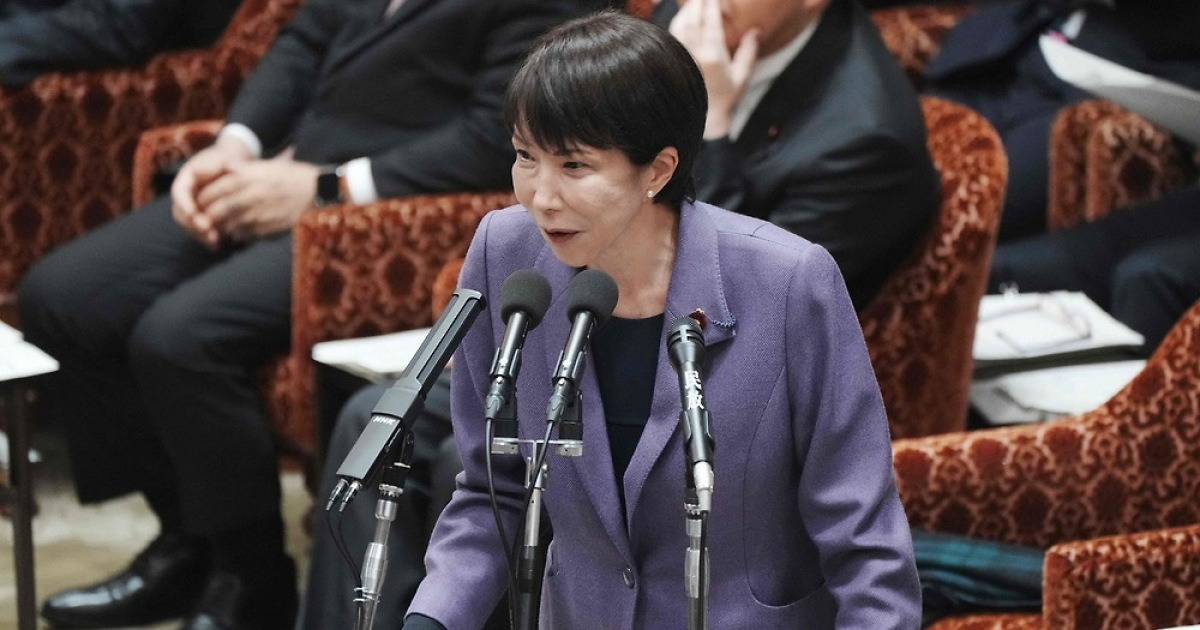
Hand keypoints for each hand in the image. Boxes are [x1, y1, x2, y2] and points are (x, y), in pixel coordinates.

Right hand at [171, 136, 253, 248]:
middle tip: (209, 233)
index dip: (185, 204)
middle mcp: (184, 195)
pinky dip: (205, 238)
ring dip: (199, 235)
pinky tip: (218, 246)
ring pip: (188, 225)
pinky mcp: (199, 217)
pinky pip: (197, 230)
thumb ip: (230, 165)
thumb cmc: (227, 161)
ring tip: (215, 242)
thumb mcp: (228, 159)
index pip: (179, 192)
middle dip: (193, 224)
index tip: (193, 214)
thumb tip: (235, 169)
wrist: (229, 166)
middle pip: (181, 213)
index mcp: (186, 179)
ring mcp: (190, 208)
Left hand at [195, 159, 320, 241]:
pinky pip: (243, 234)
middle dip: (207, 216)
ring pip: (226, 225)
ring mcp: (257, 214)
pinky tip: (238, 232)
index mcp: (246, 177)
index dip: (202, 198)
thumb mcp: (268, 165)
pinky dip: (237, 234)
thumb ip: (244, 168)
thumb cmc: (294, 176)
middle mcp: (249, 195)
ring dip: (220, 227)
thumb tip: (225, 167)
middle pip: (215, 210)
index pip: (212, 191)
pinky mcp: (267, 229)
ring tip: (219, 226)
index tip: (201, 201)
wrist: (319, 192)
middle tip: (205, 218)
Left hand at [669, 0, 757, 138]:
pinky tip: (685, 17)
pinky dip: (679, 21)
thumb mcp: (741, 78)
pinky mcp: (674, 59)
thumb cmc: (723, 100)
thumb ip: (749, 53)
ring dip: (688, 10)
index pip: (711, 22)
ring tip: (696, 2)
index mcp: (714, 56)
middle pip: (694, 18)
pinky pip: (674, 35)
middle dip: (699, 3)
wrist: (700, 119)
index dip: (712, 5)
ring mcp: (683, 56)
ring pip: (681, 24)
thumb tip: (755, 31)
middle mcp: (695, 53)